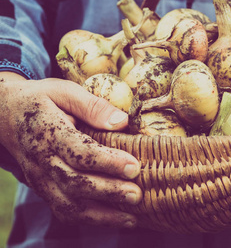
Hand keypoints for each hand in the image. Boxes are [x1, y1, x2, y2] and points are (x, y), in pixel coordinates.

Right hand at [0, 72, 142, 227]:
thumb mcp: (63, 90)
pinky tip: (113, 220)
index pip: (79, 152)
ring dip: (101, 215)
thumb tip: (122, 122)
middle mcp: (42, 160)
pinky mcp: (42, 188)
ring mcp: (40, 178)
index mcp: (49, 132)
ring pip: (68, 204)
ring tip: (131, 218)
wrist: (3, 114)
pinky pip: (62, 210)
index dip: (107, 162)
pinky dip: (87, 220)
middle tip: (137, 194)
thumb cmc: (40, 99)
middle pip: (75, 183)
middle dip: (108, 192)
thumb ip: (92, 105)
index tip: (134, 166)